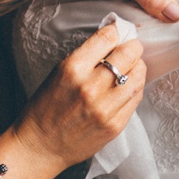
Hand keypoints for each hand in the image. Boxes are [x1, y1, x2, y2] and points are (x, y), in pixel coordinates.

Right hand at [11, 21, 146, 169]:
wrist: (40, 147)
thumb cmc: (45, 108)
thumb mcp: (58, 73)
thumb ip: (86, 57)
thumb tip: (112, 40)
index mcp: (73, 69)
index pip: (107, 38)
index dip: (117, 31)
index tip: (119, 33)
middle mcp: (91, 87)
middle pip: (128, 54)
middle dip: (132, 47)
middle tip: (131, 48)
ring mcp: (106, 108)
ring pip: (138, 76)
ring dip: (137, 68)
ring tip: (131, 68)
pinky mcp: (115, 125)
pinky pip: (136, 98)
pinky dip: (134, 88)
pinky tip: (127, 87)